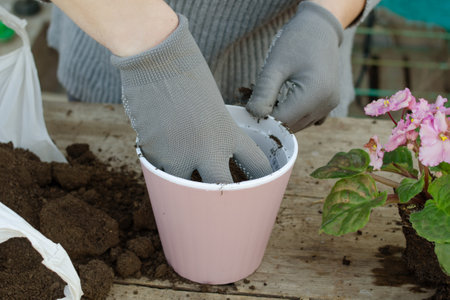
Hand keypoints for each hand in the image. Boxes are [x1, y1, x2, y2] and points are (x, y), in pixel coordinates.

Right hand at [112, 15, 271, 183]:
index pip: (257, 163)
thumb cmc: (185, 73)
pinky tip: (162, 148)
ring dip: (185, 182)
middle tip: (221, 200)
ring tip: (182, 171)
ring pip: (184, 186)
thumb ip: (216, 131)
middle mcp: (208, 150)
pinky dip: (164, 165)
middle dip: (222, 199)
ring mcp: (179, 156)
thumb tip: (208, 153)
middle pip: (221, 191)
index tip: (262, 183)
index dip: (262, 176)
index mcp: (229, 133)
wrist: (154, 60)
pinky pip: (161, 171)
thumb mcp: (212, 104)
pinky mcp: (154, 155)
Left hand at [246, 1, 343, 131]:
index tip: (248, 109)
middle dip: (272, 119)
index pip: (282, 122)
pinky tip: (284, 99)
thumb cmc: (296, 42)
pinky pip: (307, 119)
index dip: (263, 119)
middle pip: (291, 127)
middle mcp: (326, 104)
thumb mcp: (275, 65)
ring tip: (270, 98)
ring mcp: (329, 106)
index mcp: (314, 95)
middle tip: (256, 102)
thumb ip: (264, 92)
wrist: (320, 29)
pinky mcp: (329, 104)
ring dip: (282, 117)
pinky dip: (294, 115)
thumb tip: (254, 116)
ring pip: (298, 125)